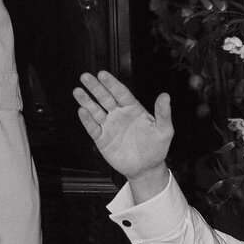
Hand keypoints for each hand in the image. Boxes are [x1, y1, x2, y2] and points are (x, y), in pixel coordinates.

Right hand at [74, 70, 172, 194]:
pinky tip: (82, 111)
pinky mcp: (102, 139)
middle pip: (105, 98)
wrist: (146, 169)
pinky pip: (93, 128)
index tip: (102, 74)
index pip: (120, 93)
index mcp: (133, 108)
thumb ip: (163, 113)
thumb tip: (165, 95)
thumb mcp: (164, 130)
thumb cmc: (157, 148)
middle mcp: (119, 114)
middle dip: (95, 87)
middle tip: (85, 76)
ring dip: (86, 101)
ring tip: (77, 91)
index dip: (111, 84)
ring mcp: (109, 126)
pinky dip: (87, 120)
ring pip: (95, 110)